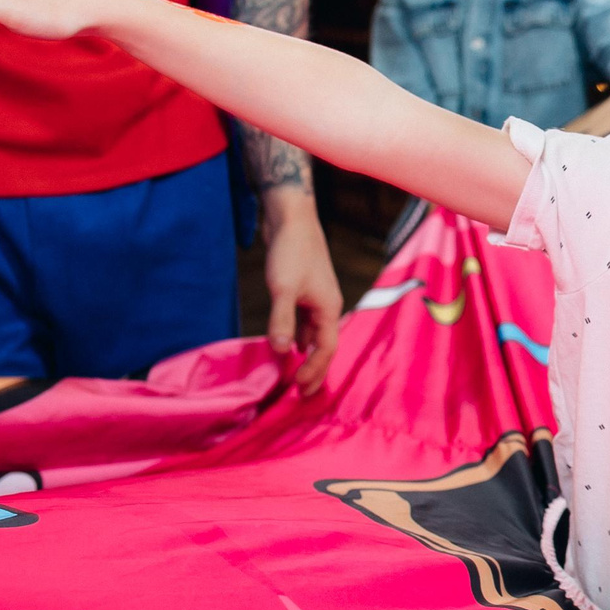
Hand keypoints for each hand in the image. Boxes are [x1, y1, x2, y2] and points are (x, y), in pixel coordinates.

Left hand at [259, 186, 342, 394]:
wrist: (292, 217)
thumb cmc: (290, 251)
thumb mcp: (283, 288)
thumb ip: (282, 320)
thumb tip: (281, 352)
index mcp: (328, 308)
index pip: (326, 349)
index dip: (314, 370)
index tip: (298, 388)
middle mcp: (326, 306)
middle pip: (324, 345)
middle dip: (314, 369)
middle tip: (301, 393)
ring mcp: (316, 298)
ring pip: (314, 335)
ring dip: (305, 355)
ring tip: (294, 375)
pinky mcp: (304, 291)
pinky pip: (305, 323)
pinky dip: (298, 338)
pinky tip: (288, 346)